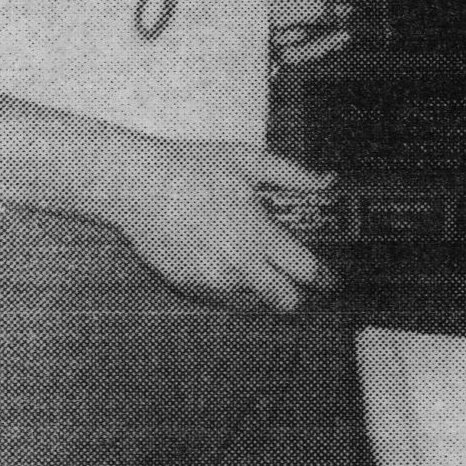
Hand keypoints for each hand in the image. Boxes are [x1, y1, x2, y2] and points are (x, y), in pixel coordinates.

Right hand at [103, 136, 338, 311]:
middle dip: (296, 295)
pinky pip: (221, 300)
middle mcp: (238, 264)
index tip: (329, 280)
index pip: (305, 271)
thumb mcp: (248, 160)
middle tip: (298, 284)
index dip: (323, 278)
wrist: (135, 185)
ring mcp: (211, 280)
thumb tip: (328, 181)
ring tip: (260, 272)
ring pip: (252, 304)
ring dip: (262, 293)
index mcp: (258, 234)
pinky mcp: (187, 286)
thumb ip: (293, 175)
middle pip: (284, 300)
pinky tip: (228, 268)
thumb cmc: (192, 167)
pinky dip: (232, 290)